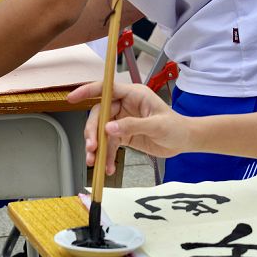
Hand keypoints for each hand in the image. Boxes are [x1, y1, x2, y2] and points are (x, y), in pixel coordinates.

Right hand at [66, 81, 181, 174]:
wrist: (184, 141)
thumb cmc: (175, 127)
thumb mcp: (156, 125)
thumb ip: (132, 125)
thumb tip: (109, 128)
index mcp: (133, 95)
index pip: (106, 89)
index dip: (88, 91)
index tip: (73, 98)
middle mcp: (125, 105)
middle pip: (100, 114)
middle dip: (93, 131)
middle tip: (91, 147)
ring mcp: (123, 120)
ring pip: (101, 132)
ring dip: (97, 148)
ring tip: (95, 162)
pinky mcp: (123, 135)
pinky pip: (109, 145)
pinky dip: (107, 156)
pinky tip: (108, 167)